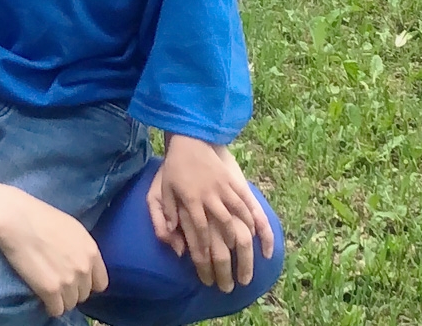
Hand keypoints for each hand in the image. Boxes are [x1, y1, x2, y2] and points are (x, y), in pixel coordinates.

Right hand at [0, 185, 108, 316]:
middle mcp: (84, 268)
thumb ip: (81, 249)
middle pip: (84, 294)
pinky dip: (49, 307)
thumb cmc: (40, 217)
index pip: (100, 283)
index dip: (87, 283)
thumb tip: (80, 264)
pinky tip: (42, 298)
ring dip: (60, 300)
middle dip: (72, 291)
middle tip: (57, 283)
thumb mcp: (72, 228)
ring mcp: (68, 280)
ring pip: (70, 304)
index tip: (75, 281)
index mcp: (92, 251)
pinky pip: (56, 310)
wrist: (16, 220)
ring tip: (48, 289)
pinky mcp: (50, 290)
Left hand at [146, 136, 274, 291]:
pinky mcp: (236, 182)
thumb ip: (162, 216)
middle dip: (228, 260)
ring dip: (246, 246)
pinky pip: (249, 205)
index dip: (204, 255)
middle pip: (224, 233)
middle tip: (230, 282)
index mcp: (191, 200)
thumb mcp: (161, 191)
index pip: (200, 233)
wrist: (191, 137)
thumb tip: (170, 241)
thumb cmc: (174, 167)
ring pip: (240, 220)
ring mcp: (226, 189)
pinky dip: (256, 222)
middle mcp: (211, 197)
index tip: (207, 275)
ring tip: (248, 266)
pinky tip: (260, 238)